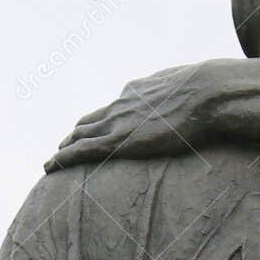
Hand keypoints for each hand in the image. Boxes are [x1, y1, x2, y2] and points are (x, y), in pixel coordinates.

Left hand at [45, 62, 222, 172]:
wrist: (206, 92)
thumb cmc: (209, 92)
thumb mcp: (193, 93)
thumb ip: (185, 98)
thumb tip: (199, 101)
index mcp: (138, 92)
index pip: (113, 108)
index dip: (101, 121)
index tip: (94, 130)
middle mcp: (122, 104)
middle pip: (90, 120)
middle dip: (76, 133)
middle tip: (65, 146)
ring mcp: (118, 121)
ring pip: (79, 135)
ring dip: (65, 147)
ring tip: (53, 160)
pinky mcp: (119, 140)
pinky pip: (81, 150)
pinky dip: (62, 158)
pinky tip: (50, 167)